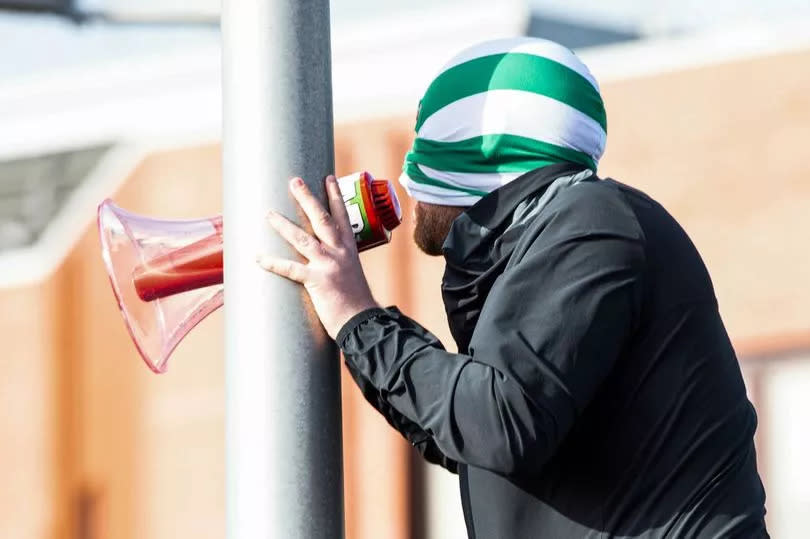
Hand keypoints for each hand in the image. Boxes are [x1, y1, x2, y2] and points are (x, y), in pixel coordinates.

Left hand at [257, 175, 378, 338]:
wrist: (363, 322)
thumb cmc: (357, 302)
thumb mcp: (352, 275)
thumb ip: (339, 263)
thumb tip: (327, 260)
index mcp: (349, 249)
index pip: (342, 216)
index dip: (335, 196)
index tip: (328, 178)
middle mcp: (340, 252)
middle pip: (322, 218)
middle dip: (307, 198)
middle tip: (294, 181)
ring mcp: (329, 265)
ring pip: (303, 238)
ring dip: (283, 225)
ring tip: (268, 214)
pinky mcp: (318, 281)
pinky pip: (290, 269)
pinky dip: (273, 263)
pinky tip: (258, 257)